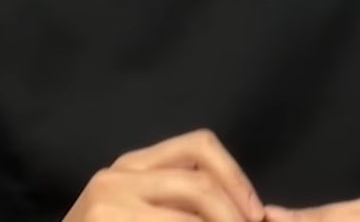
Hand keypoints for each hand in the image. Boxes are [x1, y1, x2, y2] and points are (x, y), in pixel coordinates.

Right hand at [63, 128, 265, 221]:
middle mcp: (121, 173)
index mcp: (137, 164)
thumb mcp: (145, 212)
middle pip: (199, 183)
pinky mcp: (102, 221)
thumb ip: (186, 207)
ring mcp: (107, 200)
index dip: (235, 177)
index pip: (200, 146)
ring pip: (188, 213)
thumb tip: (255, 213)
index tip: (257, 214)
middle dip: (234, 215)